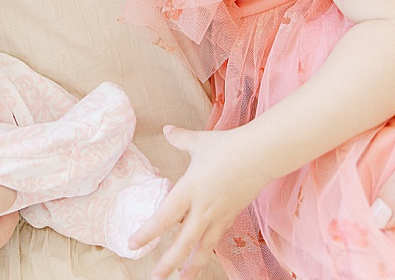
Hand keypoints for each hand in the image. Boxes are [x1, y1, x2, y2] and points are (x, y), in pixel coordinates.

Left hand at [132, 125, 269, 279]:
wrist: (261, 154)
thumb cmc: (228, 146)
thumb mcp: (200, 142)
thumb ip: (180, 139)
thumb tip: (166, 129)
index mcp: (190, 189)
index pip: (164, 217)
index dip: (148, 232)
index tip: (133, 244)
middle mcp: (203, 207)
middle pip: (184, 241)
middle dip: (169, 261)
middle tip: (156, 277)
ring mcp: (220, 214)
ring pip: (204, 246)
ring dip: (193, 265)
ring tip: (183, 279)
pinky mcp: (232, 215)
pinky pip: (217, 236)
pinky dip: (209, 248)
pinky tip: (203, 256)